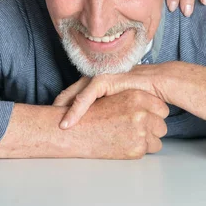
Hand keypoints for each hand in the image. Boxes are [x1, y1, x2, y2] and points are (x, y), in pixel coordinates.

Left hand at [54, 64, 169, 128]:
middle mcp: (94, 79)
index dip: (62, 111)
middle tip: (45, 127)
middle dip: (57, 111)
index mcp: (95, 85)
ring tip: (57, 127)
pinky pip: (86, 96)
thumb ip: (105, 111)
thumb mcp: (118, 105)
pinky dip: (76, 109)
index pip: (72, 98)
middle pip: (68, 95)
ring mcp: (99, 77)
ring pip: (74, 96)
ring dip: (64, 112)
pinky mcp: (106, 79)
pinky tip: (69, 121)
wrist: (160, 84)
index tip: (50, 126)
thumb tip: (92, 127)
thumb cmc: (142, 96)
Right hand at [73, 90, 168, 158]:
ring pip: (158, 138)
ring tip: (128, 136)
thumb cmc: (88, 114)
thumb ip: (132, 97)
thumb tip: (152, 102)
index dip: (152, 113)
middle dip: (151, 127)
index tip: (141, 115)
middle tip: (134, 127)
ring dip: (147, 139)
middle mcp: (142, 113)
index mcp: (136, 96)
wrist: (74, 133)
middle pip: (162, 123)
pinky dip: (140, 148)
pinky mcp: (137, 148)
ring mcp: (141, 132)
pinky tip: (124, 144)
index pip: (161, 108)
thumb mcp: (111, 94)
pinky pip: (150, 150)